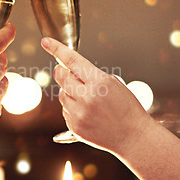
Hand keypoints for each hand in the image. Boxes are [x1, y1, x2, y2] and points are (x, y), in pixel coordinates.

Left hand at [40, 37, 154, 153]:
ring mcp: (79, 113)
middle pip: (62, 77)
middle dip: (62, 72)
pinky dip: (72, 108)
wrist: (133, 137)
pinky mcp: (74, 126)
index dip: (57, 49)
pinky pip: (65, 110)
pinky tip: (88, 113)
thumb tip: (70, 70)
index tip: (46, 42)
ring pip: (61, 94)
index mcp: (100, 82)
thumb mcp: (114, 84)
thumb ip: (92, 75)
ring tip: (87, 99)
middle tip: (67, 72)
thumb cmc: (127, 108)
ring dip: (69, 92)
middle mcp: (87, 97)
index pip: (73, 61)